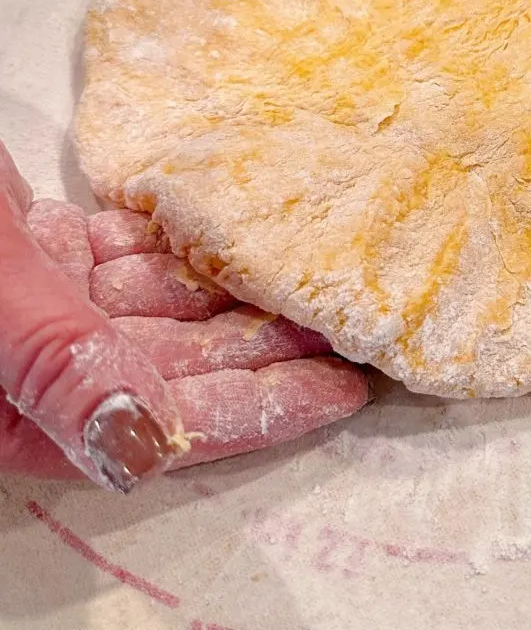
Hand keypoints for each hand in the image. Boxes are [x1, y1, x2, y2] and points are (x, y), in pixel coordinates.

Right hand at [0, 143, 367, 489]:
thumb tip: (139, 447)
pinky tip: (239, 231)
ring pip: (165, 306)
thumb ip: (62, 362)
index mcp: (22, 413)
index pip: (172, 424)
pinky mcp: (48, 252)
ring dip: (233, 288)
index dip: (264, 409)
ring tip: (311, 269)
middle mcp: (43, 369)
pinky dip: (182, 245)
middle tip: (350, 319)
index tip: (344, 389)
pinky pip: (134, 256)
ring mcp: (48, 306)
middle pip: (182, 365)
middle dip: (267, 342)